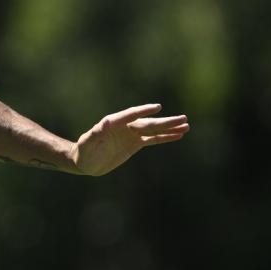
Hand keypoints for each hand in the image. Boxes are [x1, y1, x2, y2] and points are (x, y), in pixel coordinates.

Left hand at [72, 104, 189, 176]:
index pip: (131, 115)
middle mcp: (125, 126)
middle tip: (183, 118)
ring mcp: (132, 135)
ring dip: (169, 128)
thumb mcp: (88, 142)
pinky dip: (165, 137)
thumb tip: (106, 123)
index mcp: (113, 122)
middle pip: (148, 122)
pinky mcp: (135, 144)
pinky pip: (153, 139)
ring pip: (154, 130)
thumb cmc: (84, 151)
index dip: (143, 111)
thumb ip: (96, 133)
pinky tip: (178, 135)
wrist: (85, 161)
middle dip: (166, 121)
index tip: (157, 107)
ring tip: (186, 125)